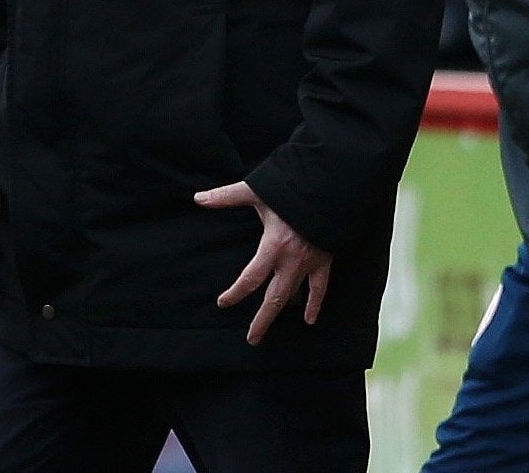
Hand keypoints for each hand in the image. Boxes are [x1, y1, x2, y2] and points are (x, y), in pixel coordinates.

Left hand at [194, 180, 332, 344]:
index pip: (250, 279)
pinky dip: (315, 304)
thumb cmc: (291, 189)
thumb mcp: (256, 191)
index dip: (235, 294)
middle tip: (252, 339)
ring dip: (281, 312)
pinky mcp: (324, 261)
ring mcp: (309, 263)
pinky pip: (320, 288)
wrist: (330, 189)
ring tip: (270, 328)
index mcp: (273, 246)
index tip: (223, 303)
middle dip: (262, 320)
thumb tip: (198, 198)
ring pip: (294, 296)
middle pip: (273, 298)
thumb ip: (227, 196)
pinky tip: (309, 319)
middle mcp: (291, 260)